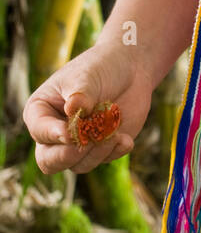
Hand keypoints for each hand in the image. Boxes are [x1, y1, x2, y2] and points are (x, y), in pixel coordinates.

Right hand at [23, 43, 153, 174]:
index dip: (53, 135)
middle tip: (89, 142)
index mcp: (41, 111)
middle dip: (68, 156)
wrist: (130, 68)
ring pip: (78, 165)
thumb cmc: (101, 67)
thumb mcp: (87, 76)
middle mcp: (55, 132)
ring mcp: (78, 143)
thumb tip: (73, 109)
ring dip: (97, 152)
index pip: (39, 131)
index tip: (70, 132)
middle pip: (49, 161)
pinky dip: (114, 152)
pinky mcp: (100, 148)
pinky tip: (125, 138)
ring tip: (114, 133)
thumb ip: (80, 95)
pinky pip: (103, 161)